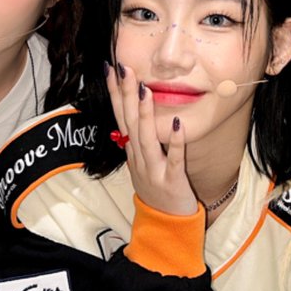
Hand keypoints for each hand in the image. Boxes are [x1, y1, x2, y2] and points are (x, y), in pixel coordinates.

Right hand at [106, 62, 197, 216]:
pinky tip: (179, 123)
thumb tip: (133, 109)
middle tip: (124, 68)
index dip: (115, 92)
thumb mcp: (141, 160)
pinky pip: (174, 159)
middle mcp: (139, 157)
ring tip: (145, 90)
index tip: (111, 67)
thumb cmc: (156, 187)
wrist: (165, 223)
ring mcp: (154, 169)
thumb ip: (137, 137)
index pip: (120, 115)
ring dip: (146, 114)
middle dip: (126, 94)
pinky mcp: (172, 180)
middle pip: (129, 122)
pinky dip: (175, 142)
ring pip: (147, 139)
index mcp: (132, 150)